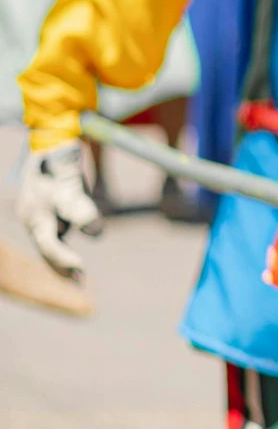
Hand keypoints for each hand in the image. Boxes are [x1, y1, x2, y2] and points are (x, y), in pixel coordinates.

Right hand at [18, 142, 102, 277]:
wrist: (50, 146)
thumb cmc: (60, 163)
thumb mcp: (71, 184)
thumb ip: (81, 208)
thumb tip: (95, 232)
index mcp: (35, 214)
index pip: (48, 245)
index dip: (63, 259)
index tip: (81, 269)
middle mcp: (32, 219)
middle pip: (46, 249)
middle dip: (62, 267)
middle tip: (81, 282)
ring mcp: (37, 218)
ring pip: (50, 244)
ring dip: (62, 262)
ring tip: (79, 279)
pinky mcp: (45, 216)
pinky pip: (53, 238)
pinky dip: (62, 252)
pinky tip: (74, 269)